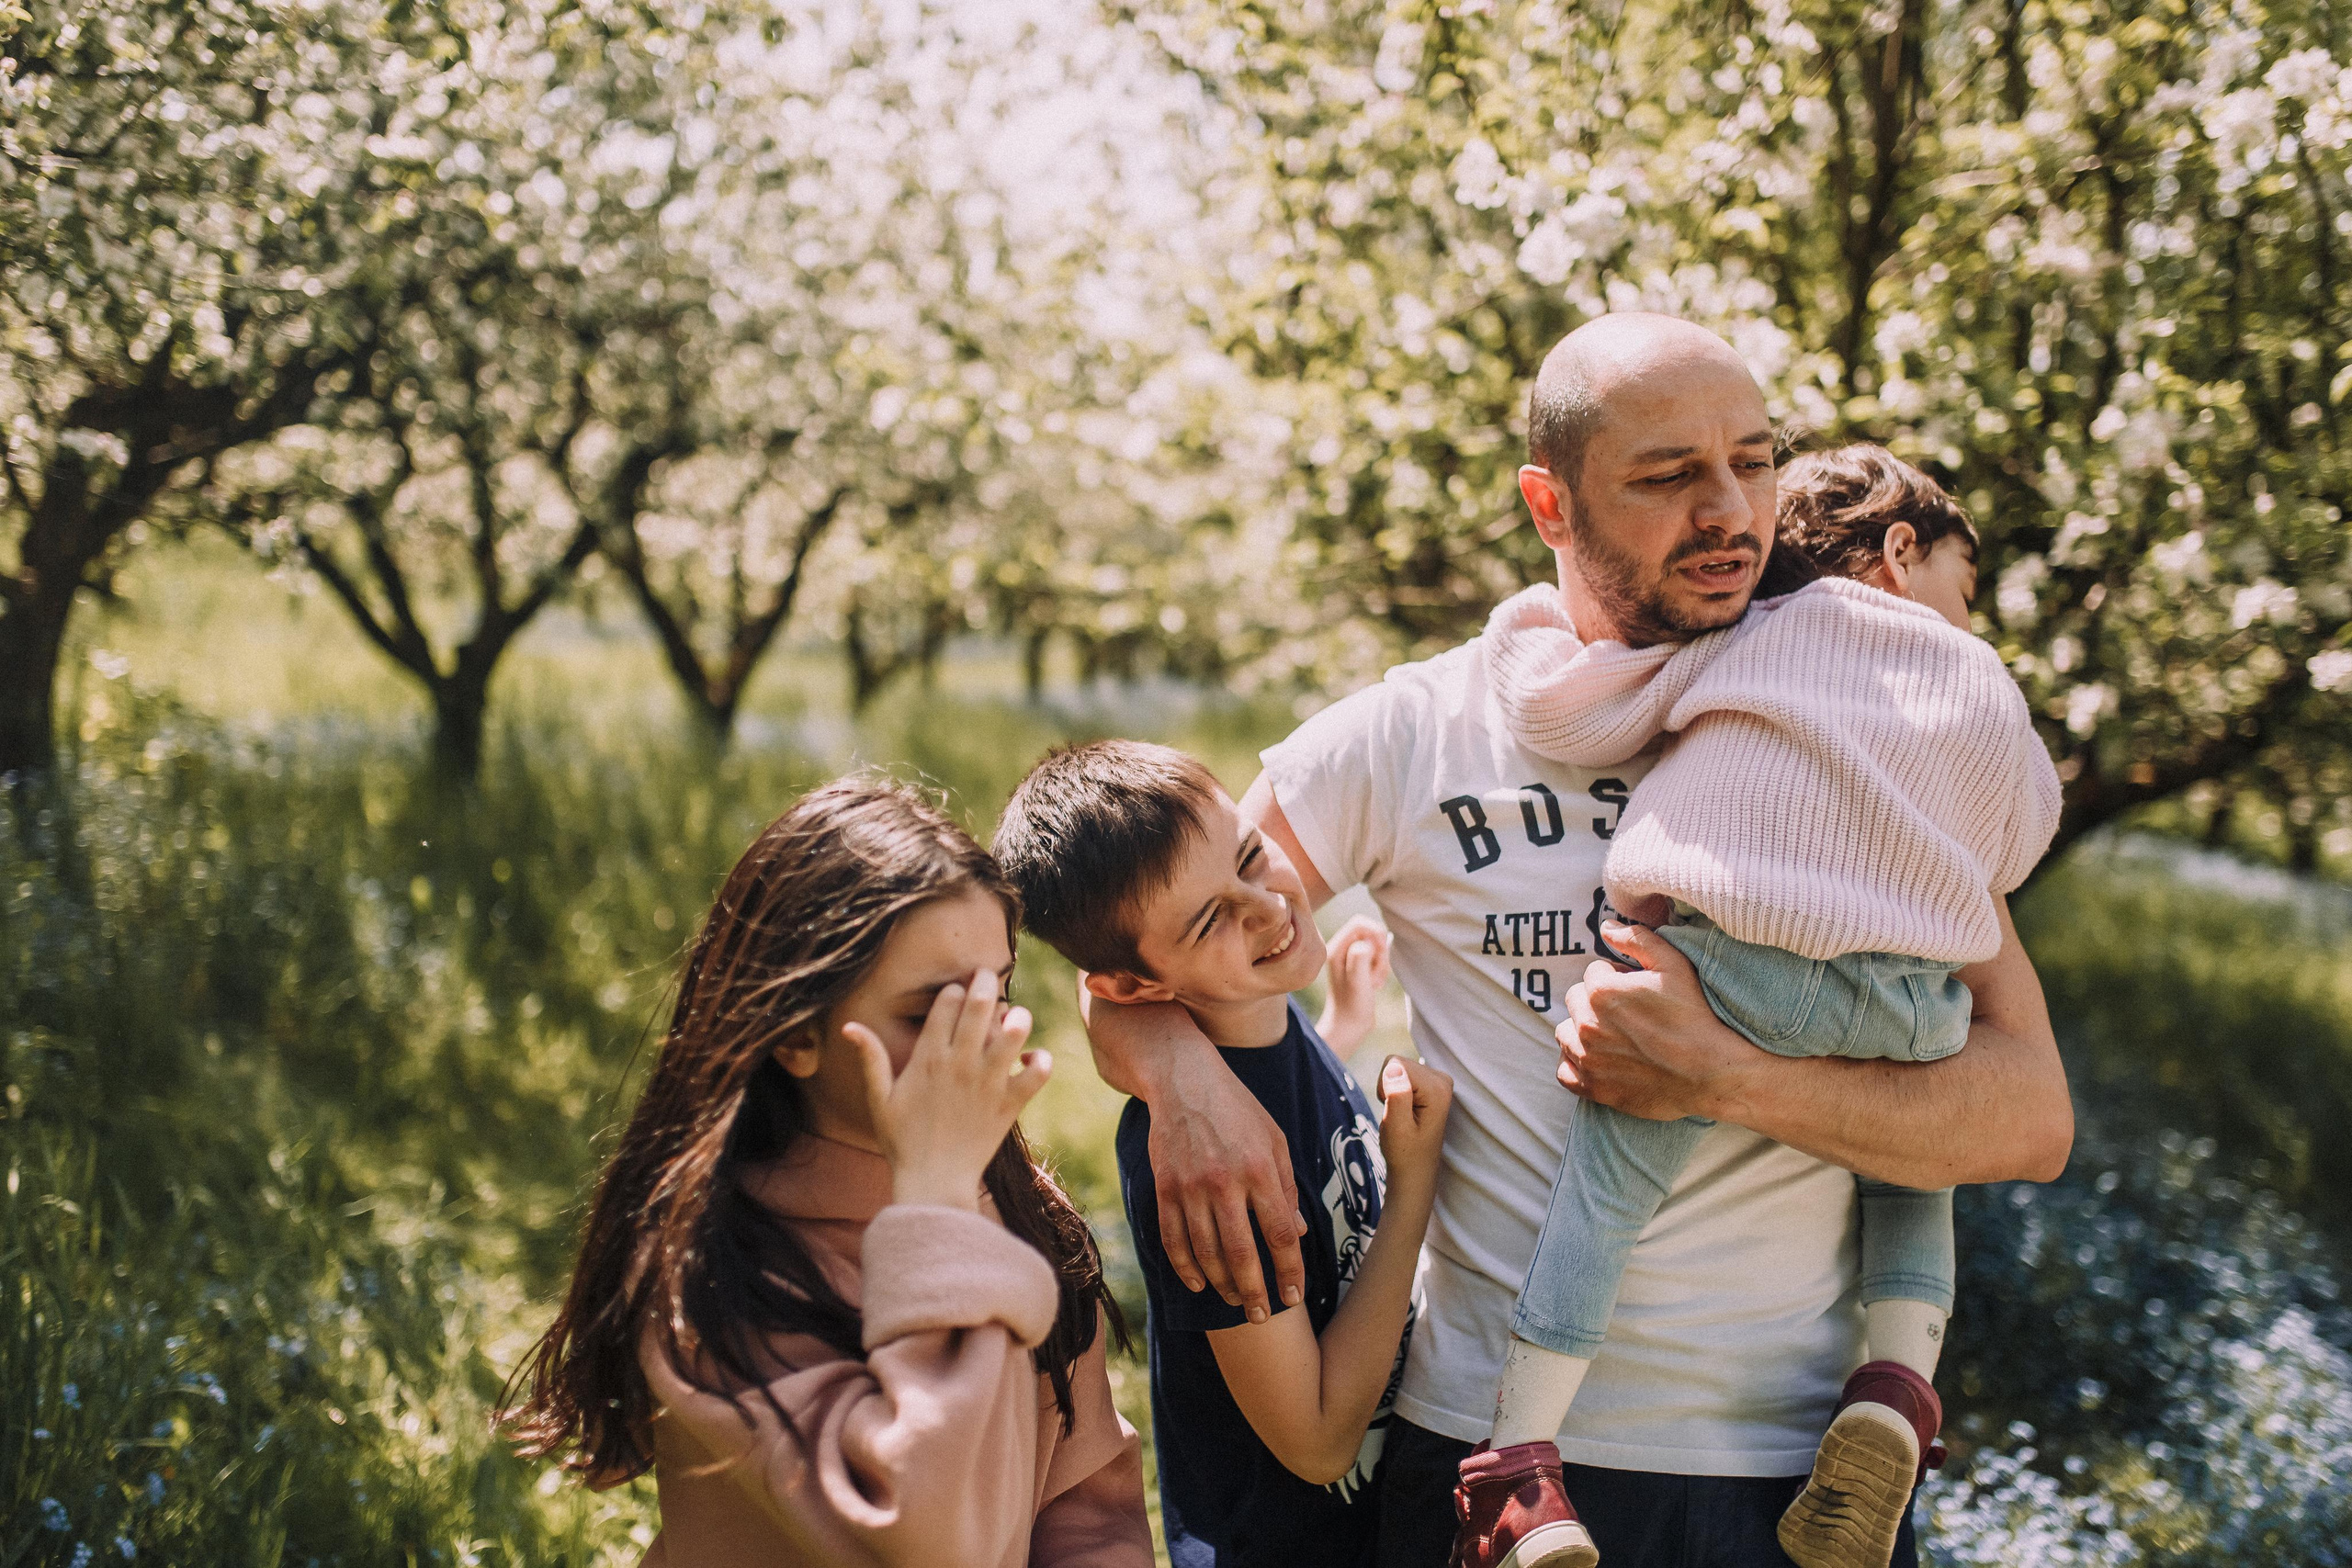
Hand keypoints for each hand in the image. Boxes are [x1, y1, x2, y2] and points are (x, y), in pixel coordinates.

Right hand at [844, 968, 1050, 1210]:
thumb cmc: (902, 1141)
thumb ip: (870, 1058)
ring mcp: (989, 1082)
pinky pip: (1039, 1071)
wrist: (933, 1182)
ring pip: (1014, 1030)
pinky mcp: (1011, 1104)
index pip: (948, 1001)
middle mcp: (960, 1063)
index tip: (957, 993)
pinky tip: (1028, 1059)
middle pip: (982, 1004)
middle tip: (988, 978)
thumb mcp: (879, 1099)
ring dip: (1018, 1017)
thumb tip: (849, 1026)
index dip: (954, 991)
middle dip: (987, 982)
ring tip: (1012, 1019)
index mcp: (928, 1057)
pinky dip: (1040, 1059)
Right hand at [1148, 1050, 1307, 1321]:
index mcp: (1260, 1169)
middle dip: (1254, 1293)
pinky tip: (1198, 1284)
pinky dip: (1185, 1267)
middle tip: (1262, 1317)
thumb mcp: (1275, 1140)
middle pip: (1242, 1254)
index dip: (1289, 1271)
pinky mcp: (1164, 1187)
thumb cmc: (1238, 1109)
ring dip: (1222, 1285)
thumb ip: (1287, 1188)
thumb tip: (1299, 1234)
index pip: (1281, 1234)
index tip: (1294, 1296)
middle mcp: (1225, 1181)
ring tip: (1234, 1302)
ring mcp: (1190, 1186)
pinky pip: (1173, 1239)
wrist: (1184, 1080)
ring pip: (1206, 1253)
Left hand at [1317, 916, 1392, 1056]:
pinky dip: (1381, 970)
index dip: (1375, 933)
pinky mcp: (1359, 967)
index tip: (1380, 952)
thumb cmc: (1352, 1006)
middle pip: (1370, 934)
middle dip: (1380, 951)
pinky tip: (1375, 985)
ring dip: (1381, 963)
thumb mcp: (1358, 981)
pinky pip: (1377, 959)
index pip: (1359, 923)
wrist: (1349, 1027)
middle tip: (1376, 972)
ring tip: (1374, 982)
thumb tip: (1366, 943)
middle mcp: (1341, 951)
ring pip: (1376, 947)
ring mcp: (1350, 959)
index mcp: (1336, 949)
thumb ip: (1360, 958)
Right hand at [1374, 1055, 1451, 1190]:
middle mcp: (1443, 1079)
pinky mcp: (1432, 1082)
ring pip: (1397, 1066)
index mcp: (1437, 1088)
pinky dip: (1396, 1089)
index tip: (1395, 1111)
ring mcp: (1439, 1080)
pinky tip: (1405, 1109)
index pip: (1395, 1063)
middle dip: (1388, 1086)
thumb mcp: (1396, 1126)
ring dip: (1391, 1089)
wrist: (1414, 1169)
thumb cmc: (1404, 1152)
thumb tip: (1393, 1066)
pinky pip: (1402, 1072)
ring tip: (1401, 1114)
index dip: (1385, 1086)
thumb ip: (1397, 1095)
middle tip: (1397, 1115)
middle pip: (1397, 1062)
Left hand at [1554, 920, 1749, 1121]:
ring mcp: (1587, 1058)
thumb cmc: (1695, 1016)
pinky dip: (1576, 1065)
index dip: (1616, 978)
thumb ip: (1636, 939)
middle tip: (1628, 1014)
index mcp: (1600, 991)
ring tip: (1614, 1036)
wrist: (1711, 1072)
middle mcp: (1586, 1024)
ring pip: (1566, 1034)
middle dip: (1596, 1002)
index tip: (1637, 991)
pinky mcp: (1593, 1087)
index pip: (1593, 973)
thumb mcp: (1673, 964)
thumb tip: (1605, 927)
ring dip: (1582, 1031)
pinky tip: (1598, 1060)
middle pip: (1576, 1001)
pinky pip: (1565, 1072)